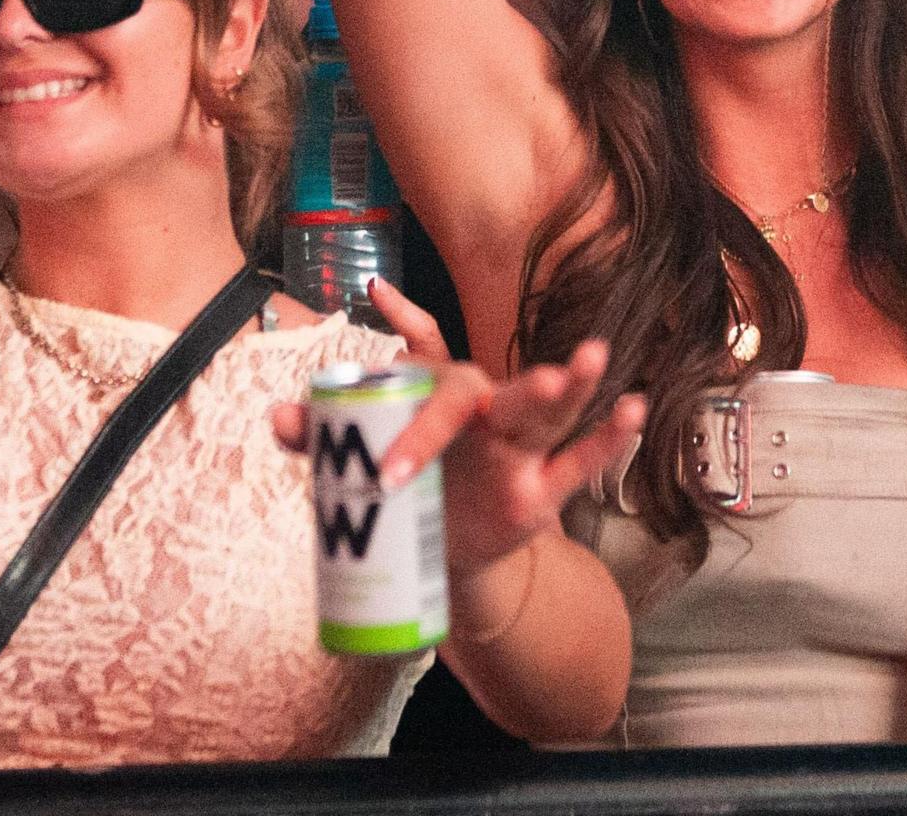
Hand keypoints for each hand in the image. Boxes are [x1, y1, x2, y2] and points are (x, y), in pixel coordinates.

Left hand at [272, 329, 648, 581]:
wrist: (434, 547)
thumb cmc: (405, 484)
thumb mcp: (362, 461)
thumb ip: (322, 437)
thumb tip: (274, 414)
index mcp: (442, 398)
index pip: (436, 391)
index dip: (414, 423)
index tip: (386, 465)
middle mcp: (487, 413)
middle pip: (507, 394)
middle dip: (524, 386)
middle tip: (538, 379)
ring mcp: (521, 449)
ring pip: (552, 414)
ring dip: (573, 388)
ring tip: (595, 360)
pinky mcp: (543, 489)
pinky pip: (579, 461)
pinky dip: (609, 437)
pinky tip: (632, 410)